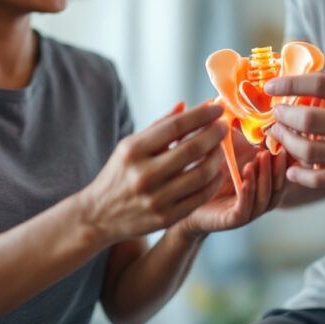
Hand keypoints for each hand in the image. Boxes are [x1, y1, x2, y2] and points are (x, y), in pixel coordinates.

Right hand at [79, 103, 227, 243]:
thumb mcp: (129, 146)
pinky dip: (213, 181)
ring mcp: (156, 198)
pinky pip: (200, 196)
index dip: (200, 115)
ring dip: (218, 157)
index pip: (175, 126)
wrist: (99, 215)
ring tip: (221, 148)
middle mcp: (143, 174)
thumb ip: (158, 126)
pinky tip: (216, 171)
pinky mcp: (166, 217)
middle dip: (215, 134)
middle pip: (192, 149)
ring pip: (201, 174)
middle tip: (225, 126)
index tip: (216, 108)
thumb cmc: (118, 174)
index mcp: (133, 151)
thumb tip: (185, 105)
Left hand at [175, 129, 288, 238]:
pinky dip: (248, 194)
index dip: (289, 158)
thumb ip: (238, 129)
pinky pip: (245, 210)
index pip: (284, 171)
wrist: (180, 196)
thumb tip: (245, 102)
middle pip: (280, 186)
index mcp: (263, 179)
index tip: (288, 140)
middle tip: (275, 150)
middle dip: (279, 167)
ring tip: (260, 160)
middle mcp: (259, 196)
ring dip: (264, 178)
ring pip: (265, 198)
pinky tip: (244, 181)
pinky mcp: (232, 220)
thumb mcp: (226, 146)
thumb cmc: (205, 167)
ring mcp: (248, 210)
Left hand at [264, 70, 324, 187]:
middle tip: (277, 114)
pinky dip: (300, 175)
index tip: (271, 87)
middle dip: (284, 117)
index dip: (288, 85)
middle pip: (309, 120)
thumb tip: (294, 78)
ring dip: (287, 142)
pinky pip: (321, 178)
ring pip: (310, 151)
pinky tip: (291, 167)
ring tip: (281, 134)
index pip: (318, 86)